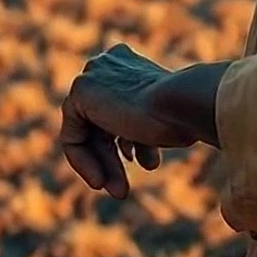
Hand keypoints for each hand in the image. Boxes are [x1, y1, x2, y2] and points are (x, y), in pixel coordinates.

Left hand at [60, 43, 195, 198]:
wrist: (182, 103)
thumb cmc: (183, 115)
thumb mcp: (162, 121)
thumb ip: (140, 124)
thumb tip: (128, 144)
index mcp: (129, 64)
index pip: (118, 111)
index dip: (127, 144)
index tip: (146, 166)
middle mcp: (108, 64)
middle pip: (100, 125)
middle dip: (113, 160)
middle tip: (122, 191)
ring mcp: (93, 74)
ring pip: (89, 134)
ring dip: (104, 165)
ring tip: (119, 192)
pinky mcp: (81, 90)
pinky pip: (73, 136)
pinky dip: (84, 162)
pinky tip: (101, 182)